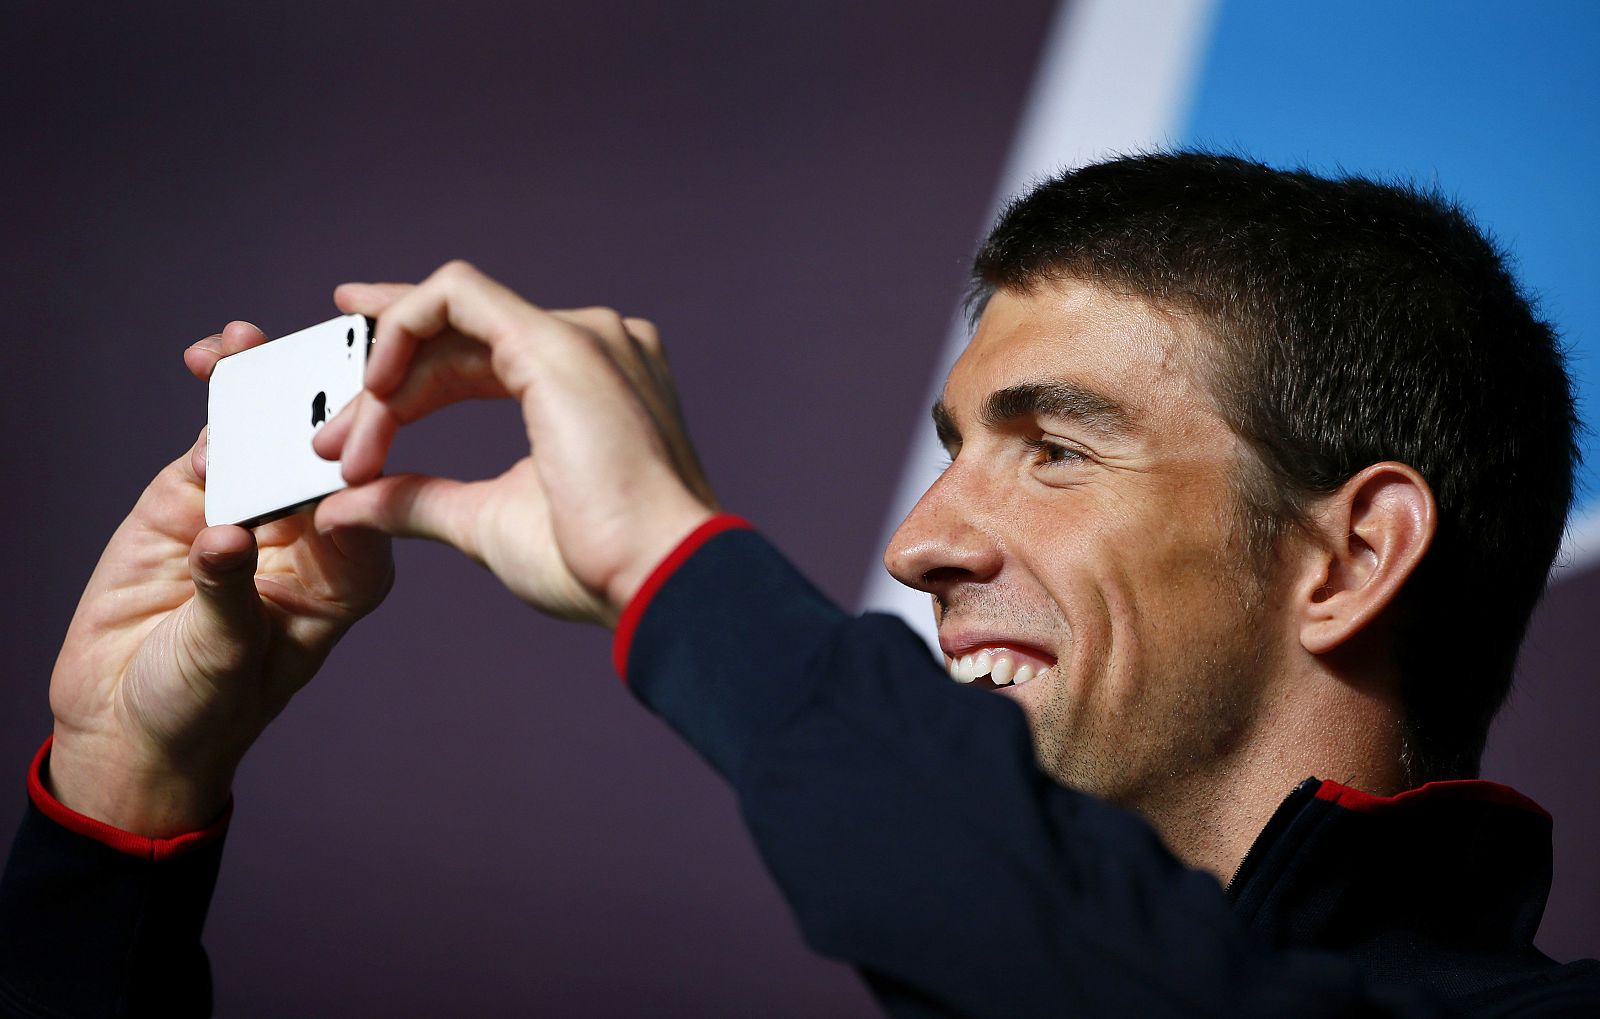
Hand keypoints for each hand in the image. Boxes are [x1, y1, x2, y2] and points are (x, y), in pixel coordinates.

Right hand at [46, 323, 393, 837]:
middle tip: (311, 347)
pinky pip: (210, 441)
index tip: (363, 401)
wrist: (130, 727)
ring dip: (259, 385)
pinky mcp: (191, 501)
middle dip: (316, 398)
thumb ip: (228, 592)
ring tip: (247, 342)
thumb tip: (225, 536)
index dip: (362, 447)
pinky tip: (213, 362)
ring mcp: (250, 509)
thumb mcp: (227, 655)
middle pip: (321, 453)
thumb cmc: (206, 709)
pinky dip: (212, 402)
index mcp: (349, 572)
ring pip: (265, 434)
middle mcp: (309, 532)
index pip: (365, 499)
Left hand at [312, 261, 716, 625]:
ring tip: (346, 442)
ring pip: (447, 314)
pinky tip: (377, 388)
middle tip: (331, 444)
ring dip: (385, 373)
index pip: (476, 355)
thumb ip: (417, 501)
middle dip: (381, 384)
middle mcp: (589, 344)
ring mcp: (579, 336)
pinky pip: (455, 296)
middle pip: (456, 335)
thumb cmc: (597, 563)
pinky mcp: (556, 340)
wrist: (658, 578)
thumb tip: (343, 509)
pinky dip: (402, 328)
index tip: (351, 420)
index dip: (406, 378)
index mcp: (584, 384)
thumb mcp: (485, 522)